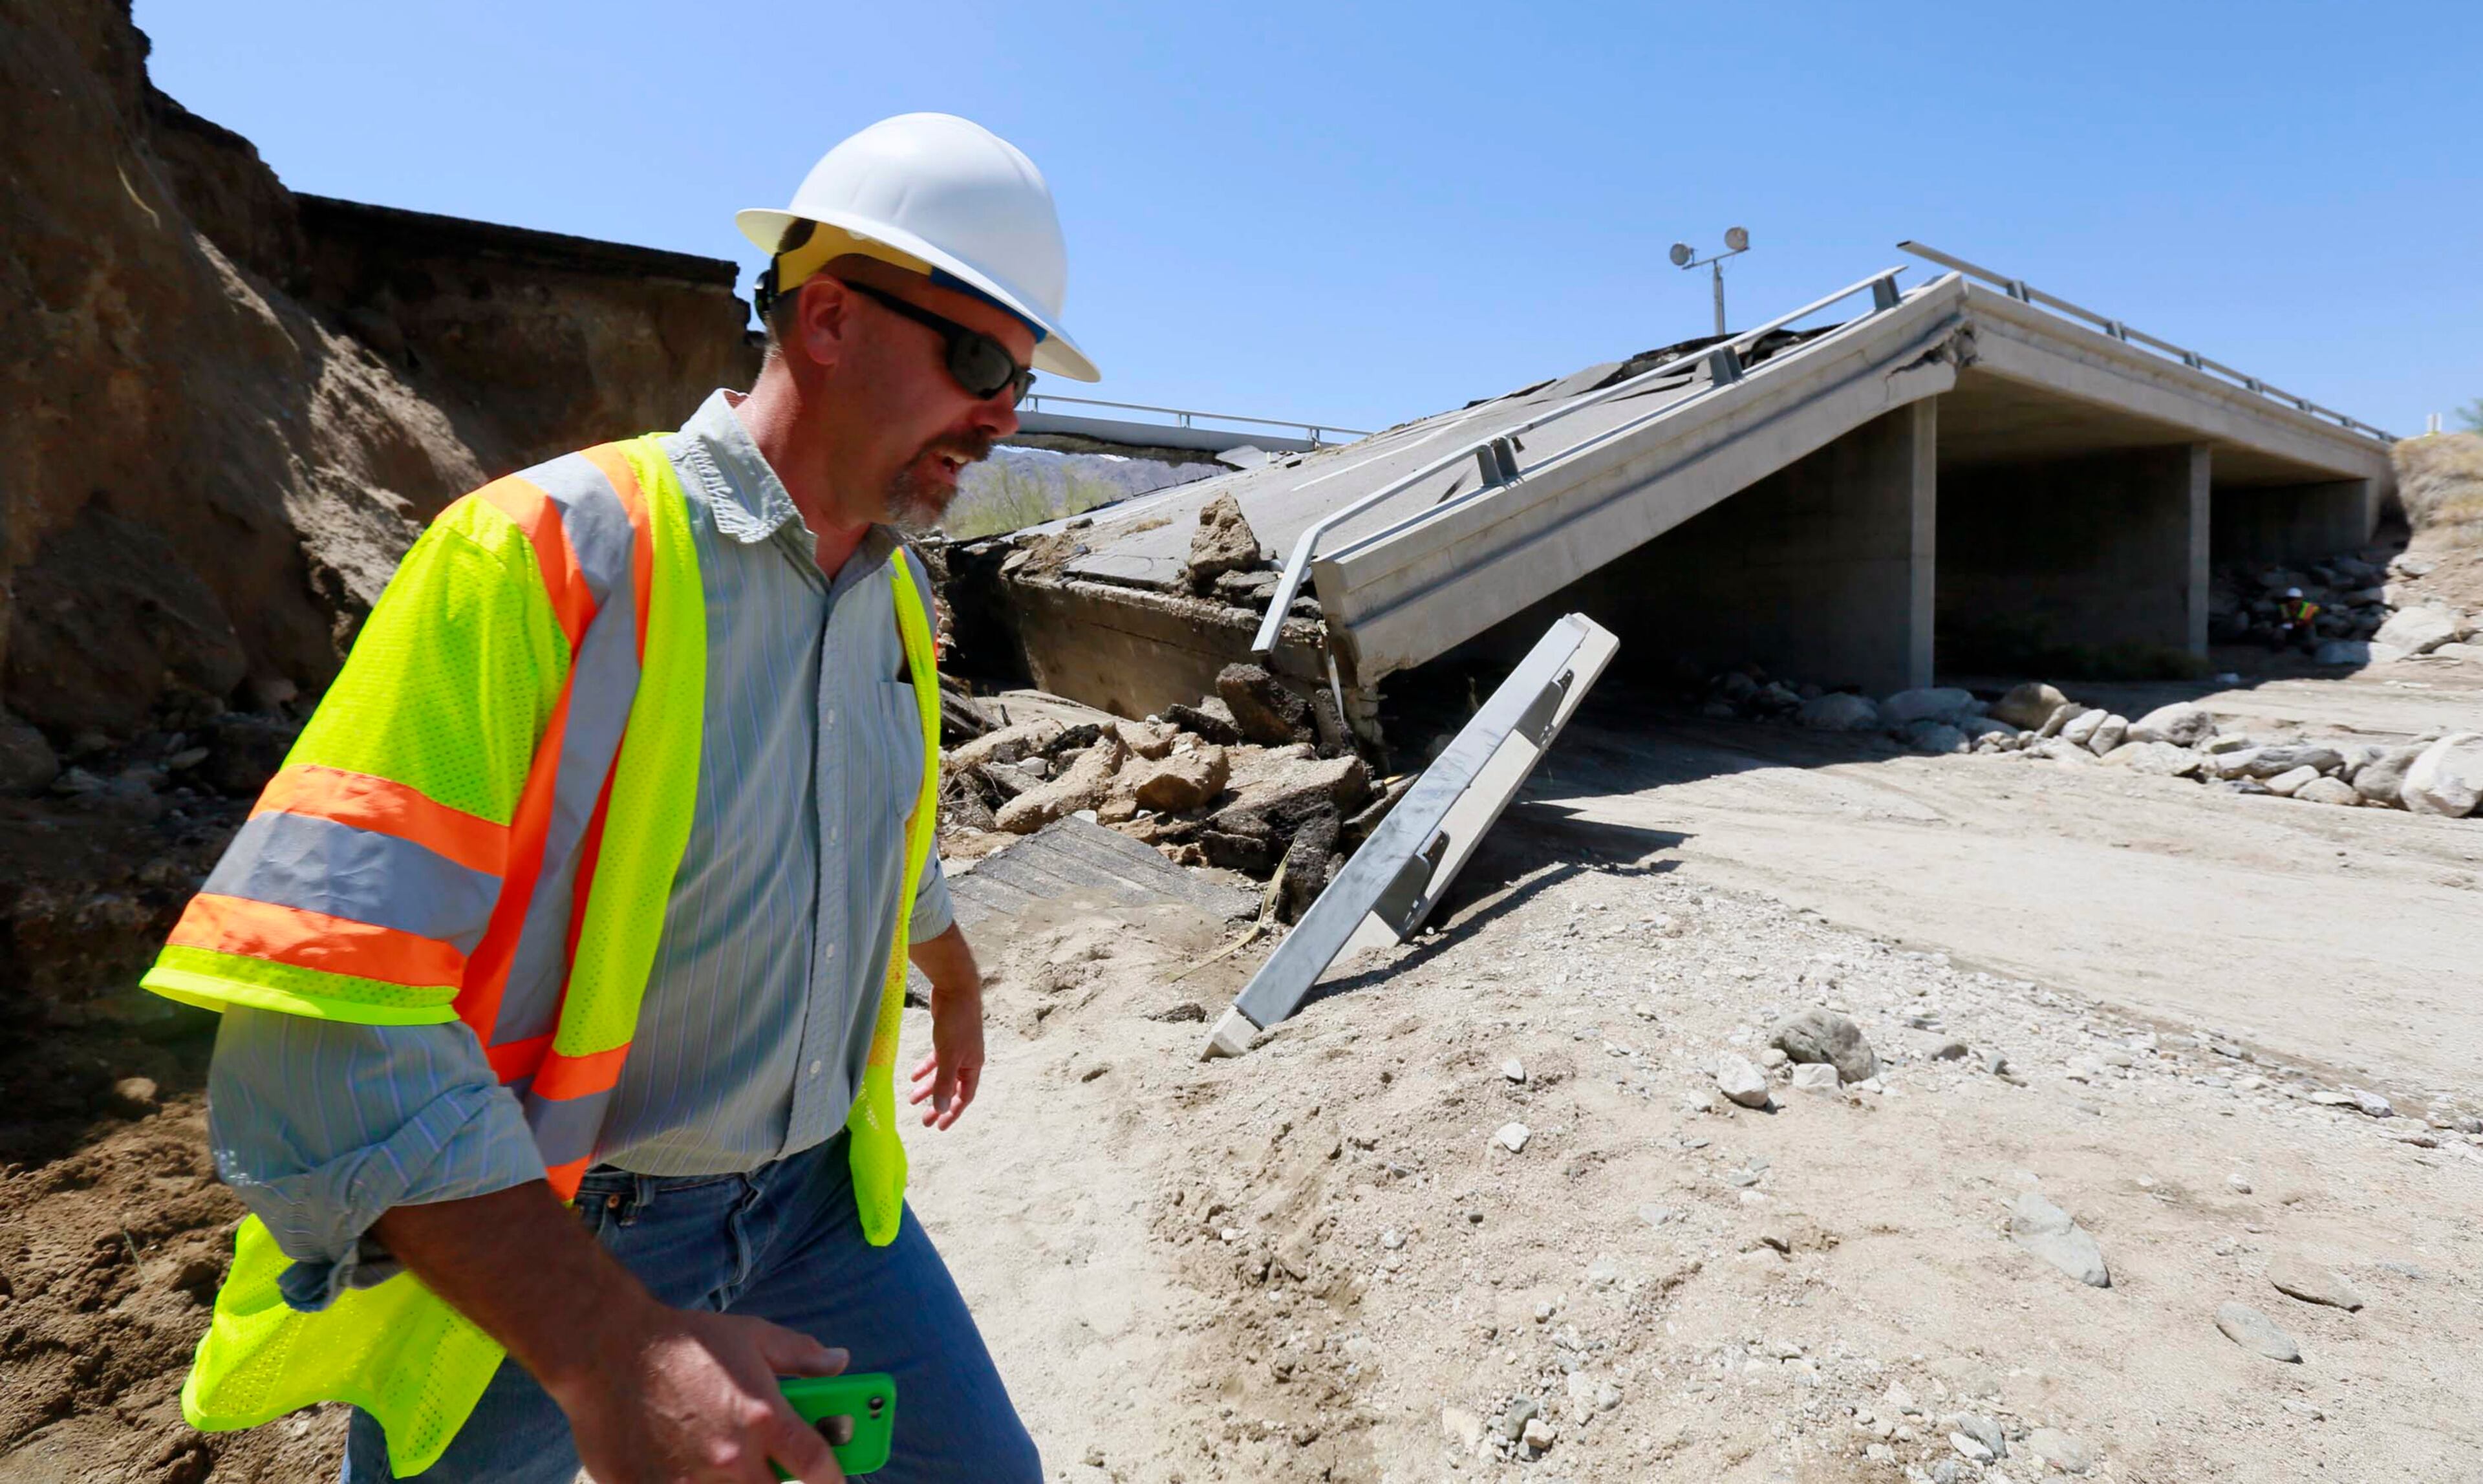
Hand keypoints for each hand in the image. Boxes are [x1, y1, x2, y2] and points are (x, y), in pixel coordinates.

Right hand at [553, 1300, 848, 1483]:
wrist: (607, 1349)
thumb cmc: (684, 1341)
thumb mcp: (753, 1336)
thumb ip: (801, 1355)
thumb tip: (840, 1361)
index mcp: (764, 1418)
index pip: (819, 1467)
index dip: (834, 1480)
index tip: (832, 1482)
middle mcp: (732, 1458)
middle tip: (773, 1472)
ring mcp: (690, 1482)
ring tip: (730, 1470)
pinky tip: (690, 1471)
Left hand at [907, 983, 984, 1129]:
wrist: (956, 989)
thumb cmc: (957, 1023)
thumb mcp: (949, 1056)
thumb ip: (944, 1083)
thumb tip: (940, 1108)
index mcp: (973, 1066)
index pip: (964, 1097)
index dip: (952, 1113)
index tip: (939, 1126)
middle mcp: (967, 1060)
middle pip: (952, 1089)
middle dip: (938, 1104)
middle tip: (924, 1120)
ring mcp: (957, 1049)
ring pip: (942, 1075)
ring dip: (928, 1087)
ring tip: (913, 1100)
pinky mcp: (946, 1038)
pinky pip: (936, 1060)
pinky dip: (925, 1069)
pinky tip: (913, 1076)